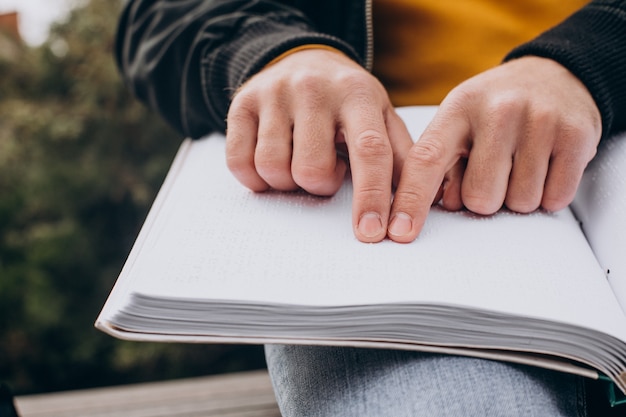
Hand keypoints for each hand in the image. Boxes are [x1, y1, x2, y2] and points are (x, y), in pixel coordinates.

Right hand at [226, 48, 413, 241]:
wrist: (302, 60)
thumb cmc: (347, 100)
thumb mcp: (381, 115)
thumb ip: (399, 155)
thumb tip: (416, 203)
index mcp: (357, 94)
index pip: (369, 151)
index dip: (371, 197)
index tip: (372, 233)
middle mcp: (313, 89)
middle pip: (311, 170)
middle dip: (320, 185)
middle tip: (325, 170)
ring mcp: (273, 94)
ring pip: (272, 168)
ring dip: (287, 181)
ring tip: (299, 160)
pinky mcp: (241, 103)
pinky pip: (239, 162)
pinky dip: (255, 178)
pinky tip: (272, 162)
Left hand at [387, 56, 601, 242]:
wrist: (555, 75)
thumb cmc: (495, 108)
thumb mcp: (459, 121)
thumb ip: (440, 163)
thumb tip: (433, 208)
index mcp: (458, 109)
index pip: (426, 160)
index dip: (410, 200)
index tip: (399, 232)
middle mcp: (498, 111)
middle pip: (479, 198)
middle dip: (484, 198)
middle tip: (493, 171)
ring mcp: (539, 121)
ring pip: (520, 202)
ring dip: (517, 196)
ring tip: (520, 163)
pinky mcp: (576, 135)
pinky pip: (555, 198)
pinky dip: (548, 194)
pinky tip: (544, 165)